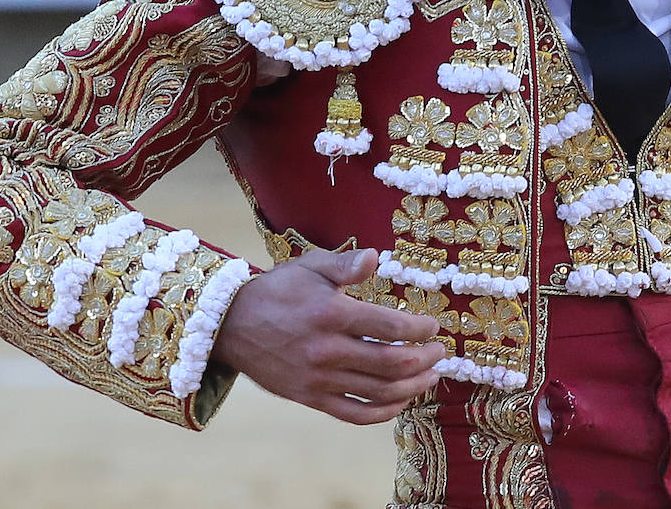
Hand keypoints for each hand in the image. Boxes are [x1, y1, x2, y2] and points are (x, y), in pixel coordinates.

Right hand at [211, 248, 445, 424]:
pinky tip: (400, 401)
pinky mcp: (310, 398)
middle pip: (392, 363)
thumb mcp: (310, 266)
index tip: (433, 327)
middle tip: (439, 352)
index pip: (390, 327)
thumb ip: (346, 264)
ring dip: (413, 387)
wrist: (231, 324)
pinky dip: (384, 413)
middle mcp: (327, 349)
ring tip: (430, 376)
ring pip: (379, 392)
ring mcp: (319, 378)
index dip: (420, 329)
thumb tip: (376, 257)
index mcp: (331, 313)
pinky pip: (354, 414)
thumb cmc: (278, 290)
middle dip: (424, 358)